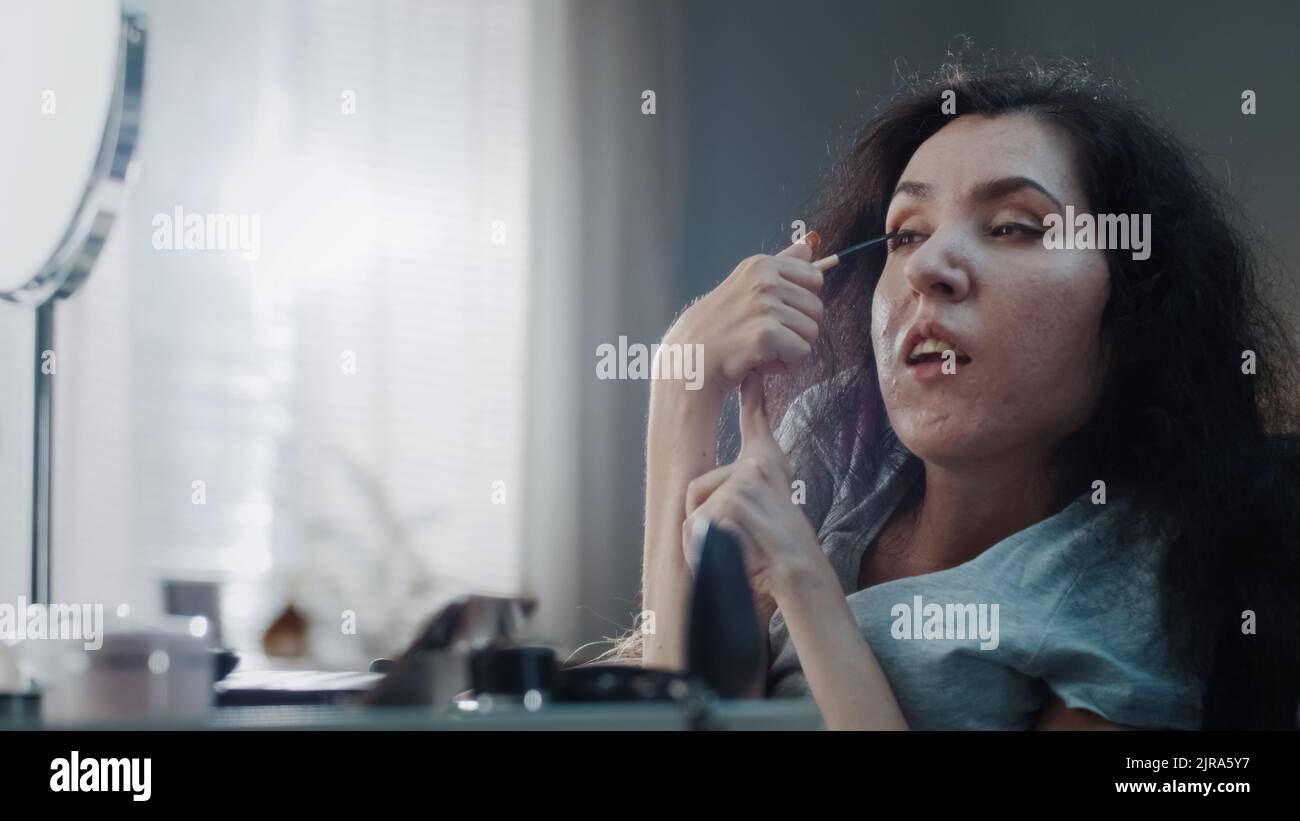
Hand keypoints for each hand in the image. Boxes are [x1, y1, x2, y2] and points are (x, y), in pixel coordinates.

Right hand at [664, 240, 823, 397]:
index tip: (775, 313)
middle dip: (797, 328)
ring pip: (811, 333)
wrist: (689, 357)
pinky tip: (760, 362)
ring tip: (761, 349)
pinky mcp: (766, 335)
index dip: (800, 303)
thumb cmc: (718, 326)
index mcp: (762, 265)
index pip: (814, 279)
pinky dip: (784, 365)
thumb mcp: (746, 285)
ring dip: (790, 349)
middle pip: (817, 309)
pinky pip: (801, 353)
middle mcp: (765, 281)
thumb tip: (807, 245)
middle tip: (765, 336)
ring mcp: (765, 307)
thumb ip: (780, 265)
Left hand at [682, 374, 826, 614]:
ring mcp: (745, 480)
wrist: (797, 573)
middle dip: (703, 519)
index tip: (749, 374)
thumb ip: (748, 486)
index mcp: (766, 463)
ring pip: (695, 510)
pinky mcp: (733, 500)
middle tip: (741, 537)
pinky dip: (704, 548)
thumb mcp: (765, 508)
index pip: (755, 421)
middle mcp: (760, 464)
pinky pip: (696, 526)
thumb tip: (737, 484)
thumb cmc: (779, 546)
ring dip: (705, 538)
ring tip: (740, 545)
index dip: (751, 396)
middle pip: (697, 488)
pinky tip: (736, 552)